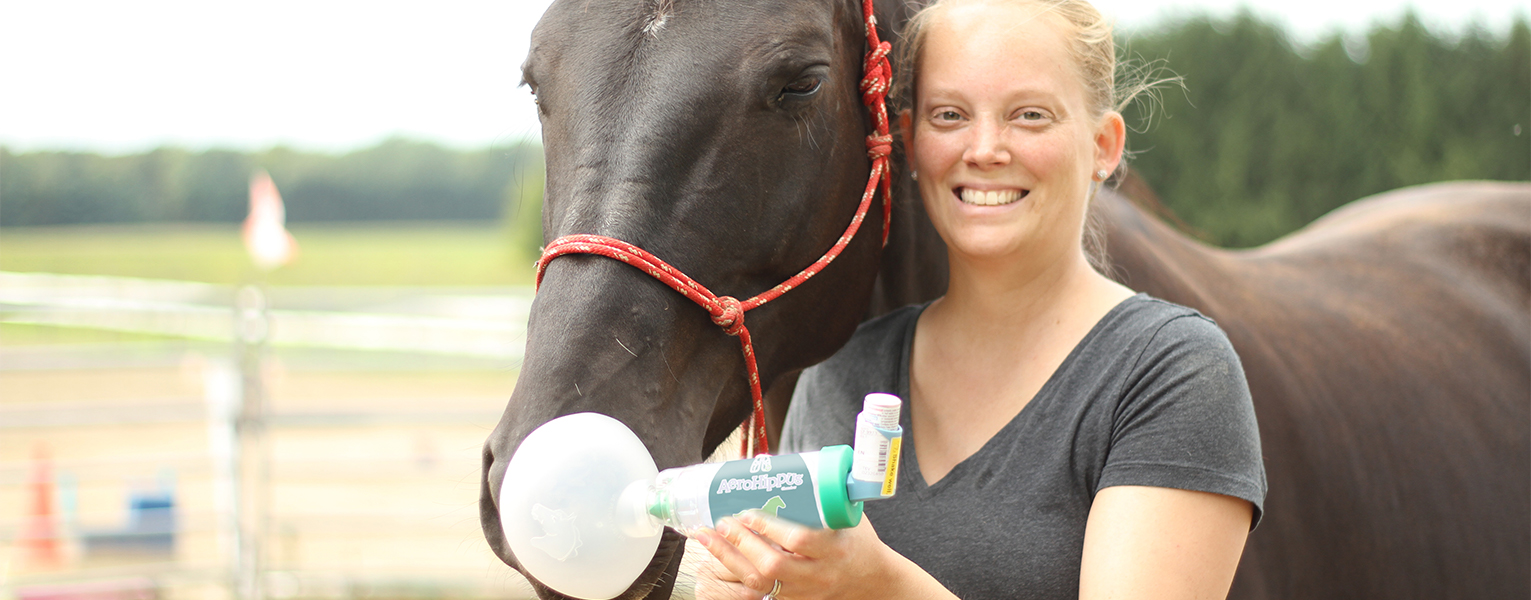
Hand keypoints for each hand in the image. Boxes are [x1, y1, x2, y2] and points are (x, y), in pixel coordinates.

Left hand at [689, 511, 892, 599]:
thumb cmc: (858, 543)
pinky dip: (734, 575)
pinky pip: (757, 592)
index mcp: (834, 549)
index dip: (770, 527)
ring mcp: (803, 592)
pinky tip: (717, 560)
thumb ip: (822, 497)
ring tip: (707, 539)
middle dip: (741, 543)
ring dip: (728, 559)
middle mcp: (817, 574)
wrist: (872, 582)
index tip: (748, 512)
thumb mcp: (847, 518)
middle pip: (773, 564)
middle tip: (722, 522)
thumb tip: (788, 464)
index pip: (799, 539)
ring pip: (760, 582)